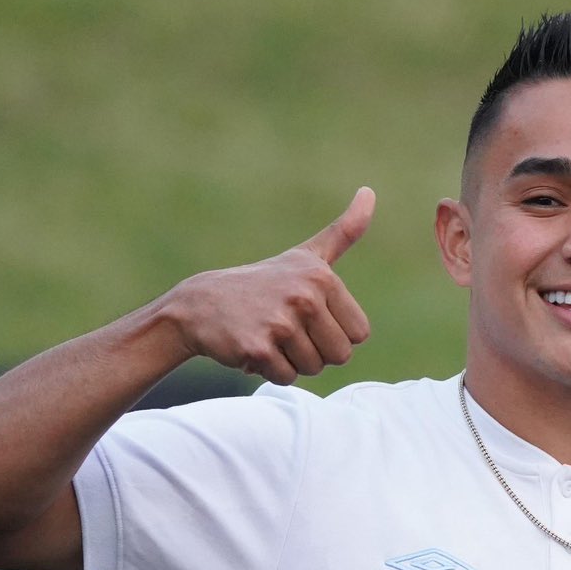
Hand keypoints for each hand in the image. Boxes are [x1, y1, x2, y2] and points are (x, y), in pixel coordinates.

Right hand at [161, 187, 375, 383]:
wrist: (200, 305)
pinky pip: (287, 377)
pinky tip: (253, 348)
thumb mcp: (306, 256)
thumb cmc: (262, 283)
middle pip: (340, 355)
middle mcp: (304, 296)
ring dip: (292, 361)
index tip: (308, 317)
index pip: (359, 334)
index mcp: (322, 277)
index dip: (334, 333)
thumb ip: (343, 232)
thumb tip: (370, 192)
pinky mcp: (258, 347)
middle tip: (287, 330)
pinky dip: (271, 371)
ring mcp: (280, 322)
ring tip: (269, 336)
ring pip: (314, 369)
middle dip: (316, 352)